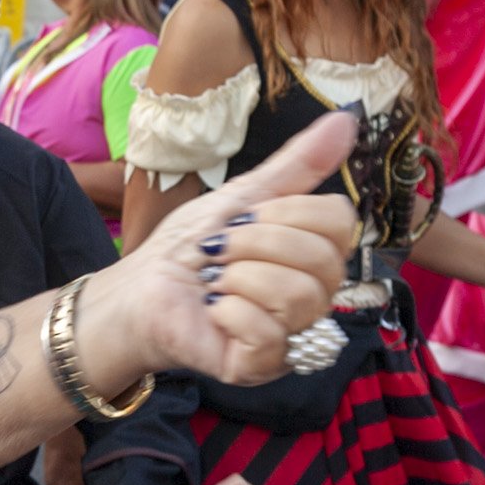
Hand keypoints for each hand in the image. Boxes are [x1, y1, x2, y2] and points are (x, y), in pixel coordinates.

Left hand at [76, 112, 357, 388]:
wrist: (137, 291)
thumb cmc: (188, 248)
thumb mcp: (241, 197)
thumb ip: (297, 165)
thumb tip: (347, 119)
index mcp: (314, 254)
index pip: (342, 223)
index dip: (291, 213)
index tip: (249, 217)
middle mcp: (313, 296)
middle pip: (325, 261)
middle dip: (257, 243)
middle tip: (221, 251)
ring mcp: (292, 336)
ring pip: (300, 296)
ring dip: (241, 276)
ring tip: (215, 281)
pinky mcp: (262, 365)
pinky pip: (269, 333)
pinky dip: (229, 312)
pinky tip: (212, 311)